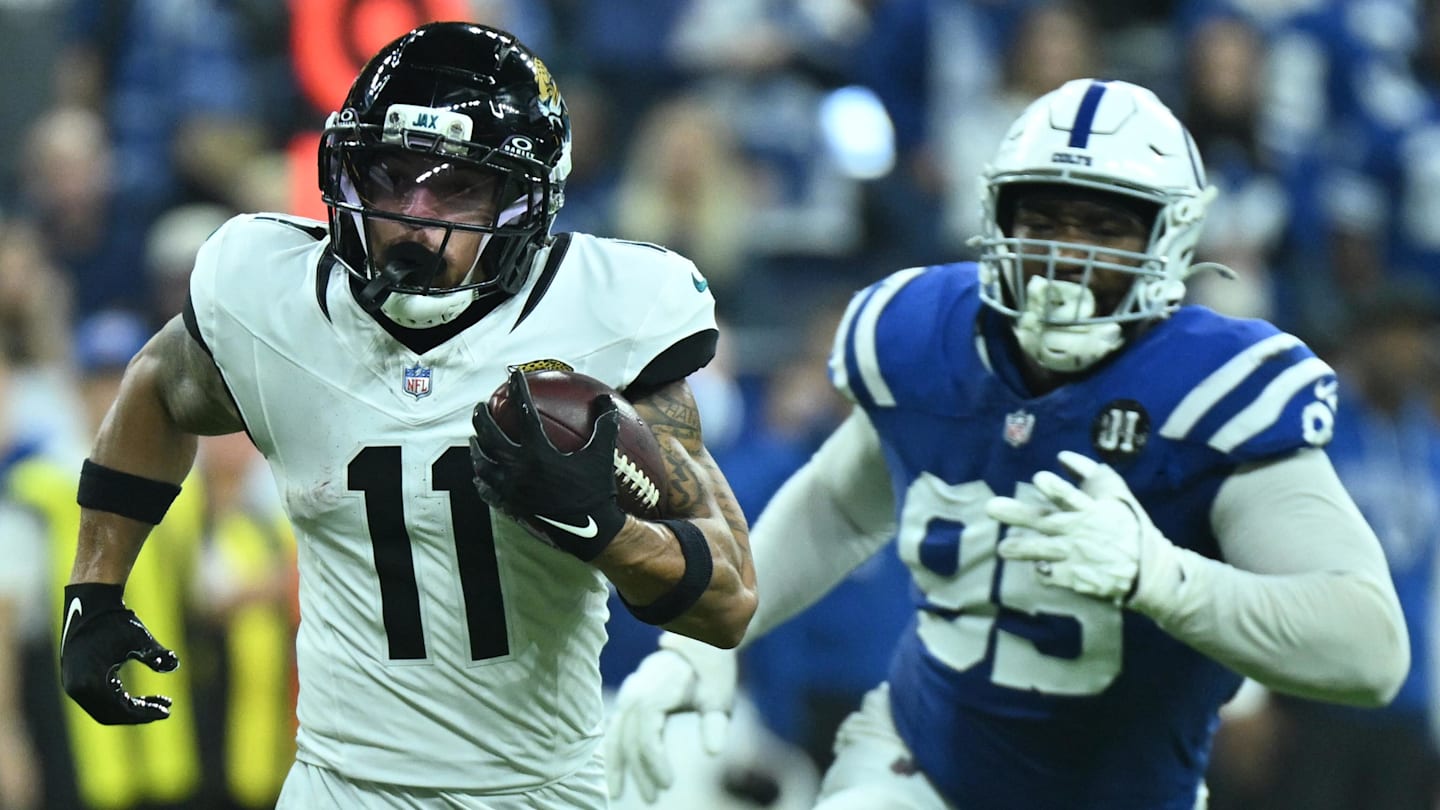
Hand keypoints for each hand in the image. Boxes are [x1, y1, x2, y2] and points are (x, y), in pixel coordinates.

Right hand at [59, 583, 178, 724]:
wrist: (91, 604)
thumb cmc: (116, 620)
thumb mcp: (139, 637)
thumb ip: (156, 654)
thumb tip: (174, 665)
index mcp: (91, 682)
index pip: (120, 710)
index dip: (145, 714)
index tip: (167, 712)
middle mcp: (76, 688)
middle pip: (111, 715)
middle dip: (139, 714)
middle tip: (165, 709)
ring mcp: (73, 685)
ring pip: (105, 709)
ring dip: (131, 709)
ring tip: (159, 702)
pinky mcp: (75, 680)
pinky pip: (99, 700)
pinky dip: (120, 701)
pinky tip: (142, 698)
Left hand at [470, 368, 626, 560]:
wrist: (590, 530)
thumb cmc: (597, 489)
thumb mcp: (603, 454)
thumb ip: (604, 425)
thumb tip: (607, 400)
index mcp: (539, 452)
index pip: (523, 413)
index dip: (518, 391)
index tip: (513, 376)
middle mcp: (519, 469)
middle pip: (490, 437)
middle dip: (482, 419)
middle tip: (480, 407)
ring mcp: (512, 490)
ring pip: (483, 465)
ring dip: (476, 450)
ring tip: (475, 441)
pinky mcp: (512, 506)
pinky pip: (489, 492)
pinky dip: (482, 482)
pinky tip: (479, 477)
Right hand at [606, 633, 736, 802]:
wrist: (700, 643)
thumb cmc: (712, 673)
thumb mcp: (719, 695)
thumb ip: (715, 722)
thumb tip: (713, 752)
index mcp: (658, 688)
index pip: (647, 732)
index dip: (654, 761)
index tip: (669, 784)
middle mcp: (638, 689)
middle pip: (629, 735)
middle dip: (638, 769)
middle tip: (652, 798)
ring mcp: (630, 692)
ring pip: (615, 731)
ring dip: (616, 763)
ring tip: (617, 793)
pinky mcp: (628, 698)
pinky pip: (614, 726)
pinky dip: (612, 750)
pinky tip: (615, 772)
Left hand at [986, 451, 1167, 604]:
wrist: (1148, 570)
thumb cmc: (1127, 525)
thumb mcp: (1115, 495)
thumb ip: (1089, 473)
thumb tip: (1062, 456)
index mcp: (1090, 509)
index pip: (1071, 496)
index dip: (1055, 487)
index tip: (1039, 478)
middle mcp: (1079, 532)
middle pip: (1044, 521)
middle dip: (1017, 514)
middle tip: (991, 507)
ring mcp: (1076, 557)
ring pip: (1042, 551)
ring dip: (1021, 549)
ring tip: (1001, 549)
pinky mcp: (1075, 579)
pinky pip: (1050, 575)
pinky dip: (1041, 571)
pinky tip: (1036, 567)